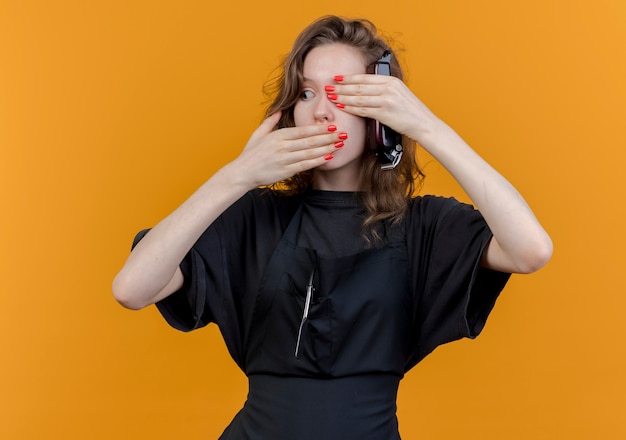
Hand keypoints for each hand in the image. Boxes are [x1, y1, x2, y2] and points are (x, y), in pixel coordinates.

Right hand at [229, 111, 346, 187]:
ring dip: (326, 148)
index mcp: (278, 135)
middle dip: (328, 136)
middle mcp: (282, 146)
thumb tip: (278, 110)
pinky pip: (305, 165)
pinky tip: (328, 157)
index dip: (318, 128)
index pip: (302, 130)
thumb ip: (270, 122)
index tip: (331, 125)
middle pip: (310, 140)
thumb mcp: (258, 134)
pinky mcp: (285, 171)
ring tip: (339, 144)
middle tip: (343, 133)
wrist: (242, 173)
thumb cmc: (250, 154)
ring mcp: (284, 159)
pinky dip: (317, 161)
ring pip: (310, 153)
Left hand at [329, 74, 439, 143]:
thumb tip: (366, 88)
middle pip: (359, 86)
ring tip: (331, 97)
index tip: (337, 78)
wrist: (424, 124)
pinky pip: (363, 110)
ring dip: (343, 97)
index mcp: (391, 81)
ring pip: (359, 97)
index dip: (349, 78)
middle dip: (342, 87)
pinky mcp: (385, 113)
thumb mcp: (399, 94)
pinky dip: (351, 108)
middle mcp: (389, 88)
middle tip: (328, 87)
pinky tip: (342, 107)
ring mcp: (387, 100)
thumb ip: (384, 89)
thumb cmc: (411, 112)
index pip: (365, 77)